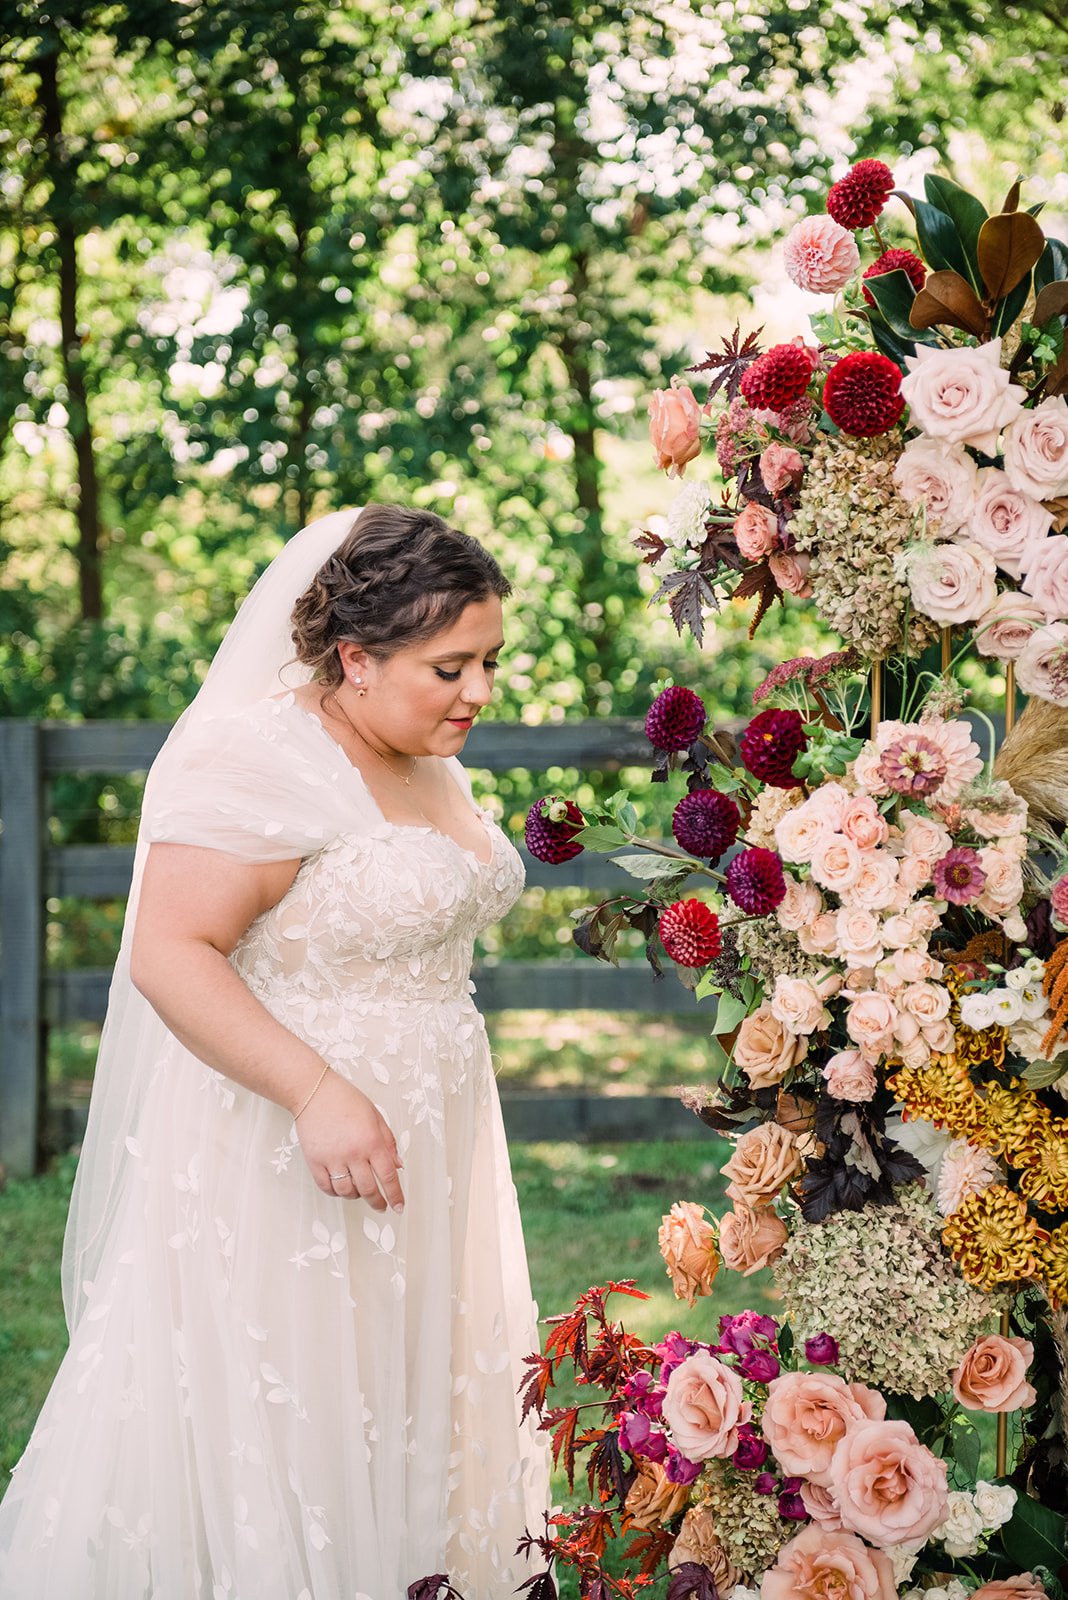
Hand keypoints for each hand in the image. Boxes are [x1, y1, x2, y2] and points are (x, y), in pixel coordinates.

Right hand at [296, 1070, 403, 1211]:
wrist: (314, 1092)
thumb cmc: (346, 1100)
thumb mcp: (376, 1116)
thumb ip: (389, 1142)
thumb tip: (398, 1166)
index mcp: (372, 1141)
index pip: (388, 1176)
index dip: (395, 1195)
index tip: (399, 1207)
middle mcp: (354, 1153)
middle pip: (368, 1189)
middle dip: (378, 1202)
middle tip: (382, 1207)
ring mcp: (333, 1159)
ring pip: (347, 1192)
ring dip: (356, 1197)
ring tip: (360, 1193)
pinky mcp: (315, 1161)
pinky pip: (327, 1187)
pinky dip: (336, 1192)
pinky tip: (342, 1188)